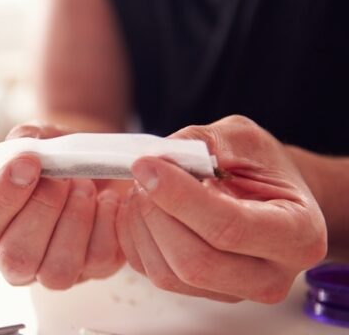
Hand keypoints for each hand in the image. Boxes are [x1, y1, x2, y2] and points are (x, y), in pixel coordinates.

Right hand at [0, 122, 124, 288]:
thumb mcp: (36, 140)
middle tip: (61, 177)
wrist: (95, 164)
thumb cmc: (54, 158)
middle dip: (42, 209)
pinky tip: (106, 199)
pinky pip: (99, 261)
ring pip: (57, 271)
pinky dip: (106, 225)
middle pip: (17, 257)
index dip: (3, 197)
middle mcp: (14, 260)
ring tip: (84, 186)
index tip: (28, 163)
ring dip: (74, 222)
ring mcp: (53, 272)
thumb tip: (24, 143)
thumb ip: (24, 139)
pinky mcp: (94, 271)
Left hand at [116, 115, 327, 302]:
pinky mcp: (198, 293)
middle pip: (195, 262)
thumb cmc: (261, 166)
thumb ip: (203, 143)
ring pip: (167, 273)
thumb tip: (156, 159)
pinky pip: (149, 272)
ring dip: (141, 224)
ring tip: (143, 187)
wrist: (266, 194)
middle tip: (143, 174)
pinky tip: (139, 208)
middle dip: (156, 213)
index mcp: (298, 235)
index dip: (179, 197)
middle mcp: (270, 277)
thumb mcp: (243, 138)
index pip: (229, 228)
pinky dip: (132, 236)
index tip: (146, 165)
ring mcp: (232, 293)